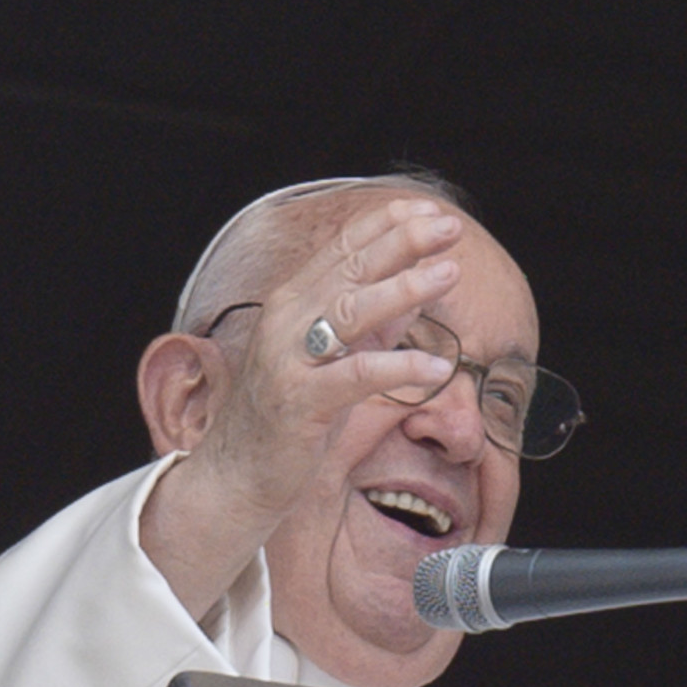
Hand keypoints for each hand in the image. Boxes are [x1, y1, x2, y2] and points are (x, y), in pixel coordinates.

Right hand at [137, 199, 464, 614]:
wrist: (238, 475)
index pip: (343, 249)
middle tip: (448, 226)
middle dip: (403, 242)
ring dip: (403, 288)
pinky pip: (355, 376)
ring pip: (350, 311)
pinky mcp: (299, 401)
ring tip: (449, 275)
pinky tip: (438, 367)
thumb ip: (374, 324)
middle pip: (350, 268)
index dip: (387, 225)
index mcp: (293, 302)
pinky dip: (398, 367)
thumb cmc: (291, 415)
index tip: (431, 211)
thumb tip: (420, 286)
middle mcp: (286, 320)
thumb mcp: (338, 357)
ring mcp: (289, 359)